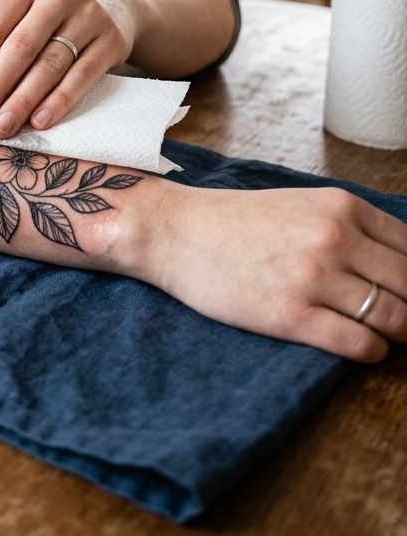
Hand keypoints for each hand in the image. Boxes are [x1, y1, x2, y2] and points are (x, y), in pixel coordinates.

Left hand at [0, 0, 135, 139]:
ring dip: (21, 100)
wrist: (113, 8)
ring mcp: (90, 16)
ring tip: (1, 127)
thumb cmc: (49, 19)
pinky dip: (58, 101)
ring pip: (49, 64)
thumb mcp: (23, 12)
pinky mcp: (111, 41)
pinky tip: (39, 122)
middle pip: (20, 46)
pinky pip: (81, 76)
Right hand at [147, 183, 406, 361]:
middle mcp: (334, 237)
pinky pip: (359, 344)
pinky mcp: (291, 315)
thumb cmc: (235, 221)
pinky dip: (371, 351)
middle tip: (401, 319)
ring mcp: (314, 277)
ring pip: (393, 318)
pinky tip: (361, 346)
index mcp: (340, 206)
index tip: (406, 292)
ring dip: (396, 332)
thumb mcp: (301, 205)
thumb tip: (399, 264)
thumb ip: (348, 227)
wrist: (175, 231)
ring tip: (383, 333)